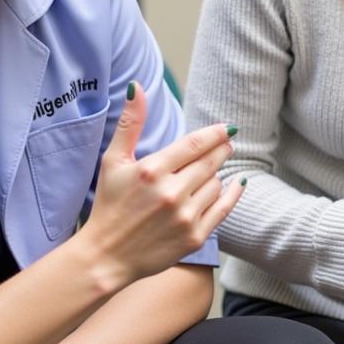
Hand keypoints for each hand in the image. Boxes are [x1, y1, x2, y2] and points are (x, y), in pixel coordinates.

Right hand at [79, 81, 243, 282]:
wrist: (107, 256)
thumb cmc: (109, 205)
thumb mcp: (113, 161)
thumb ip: (130, 124)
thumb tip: (138, 87)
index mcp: (152, 170)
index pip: (195, 144)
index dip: (215, 133)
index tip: (227, 128)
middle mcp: (171, 192)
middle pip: (210, 162)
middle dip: (221, 149)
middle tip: (228, 142)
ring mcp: (185, 216)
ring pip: (216, 183)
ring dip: (216, 174)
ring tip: (209, 171)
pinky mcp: (194, 237)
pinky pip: (223, 209)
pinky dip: (232, 194)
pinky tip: (236, 183)